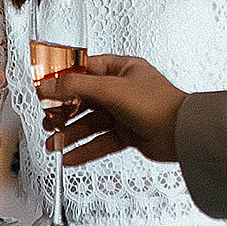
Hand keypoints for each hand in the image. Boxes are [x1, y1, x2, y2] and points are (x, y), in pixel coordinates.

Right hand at [37, 53, 186, 165]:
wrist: (182, 134)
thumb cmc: (158, 104)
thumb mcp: (110, 89)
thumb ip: (76, 87)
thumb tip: (48, 86)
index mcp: (122, 69)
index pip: (84, 71)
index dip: (63, 82)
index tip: (44, 91)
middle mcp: (123, 89)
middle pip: (84, 100)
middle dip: (63, 113)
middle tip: (47, 121)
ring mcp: (125, 112)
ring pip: (91, 123)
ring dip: (70, 135)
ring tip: (53, 145)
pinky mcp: (128, 134)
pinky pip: (101, 142)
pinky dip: (85, 149)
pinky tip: (70, 156)